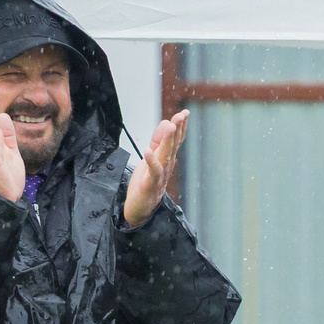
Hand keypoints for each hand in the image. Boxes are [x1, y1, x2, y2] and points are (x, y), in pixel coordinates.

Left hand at [123, 108, 190, 228]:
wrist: (140, 210)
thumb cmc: (145, 184)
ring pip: (165, 156)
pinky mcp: (149, 186)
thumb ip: (158, 141)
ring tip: (171, 126)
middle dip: (178, 129)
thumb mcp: (151, 158)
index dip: (180, 126)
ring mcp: (159, 176)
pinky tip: (148, 151)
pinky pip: (152, 173)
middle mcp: (166, 166)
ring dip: (169, 141)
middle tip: (183, 115)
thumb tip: (167, 122)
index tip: (184, 112)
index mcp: (167, 159)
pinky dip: (151, 162)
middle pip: (174, 146)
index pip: (175, 140)